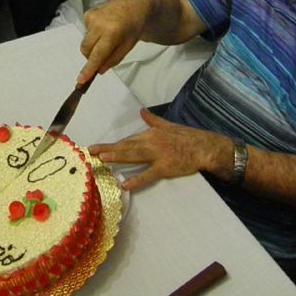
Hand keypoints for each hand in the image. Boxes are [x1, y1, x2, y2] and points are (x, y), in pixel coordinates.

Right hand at [78, 0, 152, 83]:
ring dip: (93, 46)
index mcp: (112, 33)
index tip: (81, 80)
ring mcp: (91, 18)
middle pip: (86, 50)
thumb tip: (99, 70)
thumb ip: (113, 59)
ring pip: (85, 43)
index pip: (97, 55)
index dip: (89, 69)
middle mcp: (99, 24)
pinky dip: (93, 35)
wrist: (132, 5)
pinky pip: (86, 33)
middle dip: (92, 57)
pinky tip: (103, 29)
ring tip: (106, 38)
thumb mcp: (128, 46)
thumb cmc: (132, 27)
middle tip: (104, 54)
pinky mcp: (87, 14)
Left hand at [89, 108, 232, 190]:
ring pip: (134, 156)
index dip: (111, 144)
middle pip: (126, 146)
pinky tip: (126, 184)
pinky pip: (149, 174)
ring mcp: (158, 155)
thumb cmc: (187, 136)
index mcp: (151, 133)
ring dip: (119, 157)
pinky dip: (137, 179)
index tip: (96, 147)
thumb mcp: (168, 125)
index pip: (127, 140)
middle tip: (91, 152)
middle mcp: (151, 142)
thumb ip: (153, 120)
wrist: (204, 146)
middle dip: (108, 149)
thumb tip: (142, 111)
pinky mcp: (165, 167)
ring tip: (103, 159)